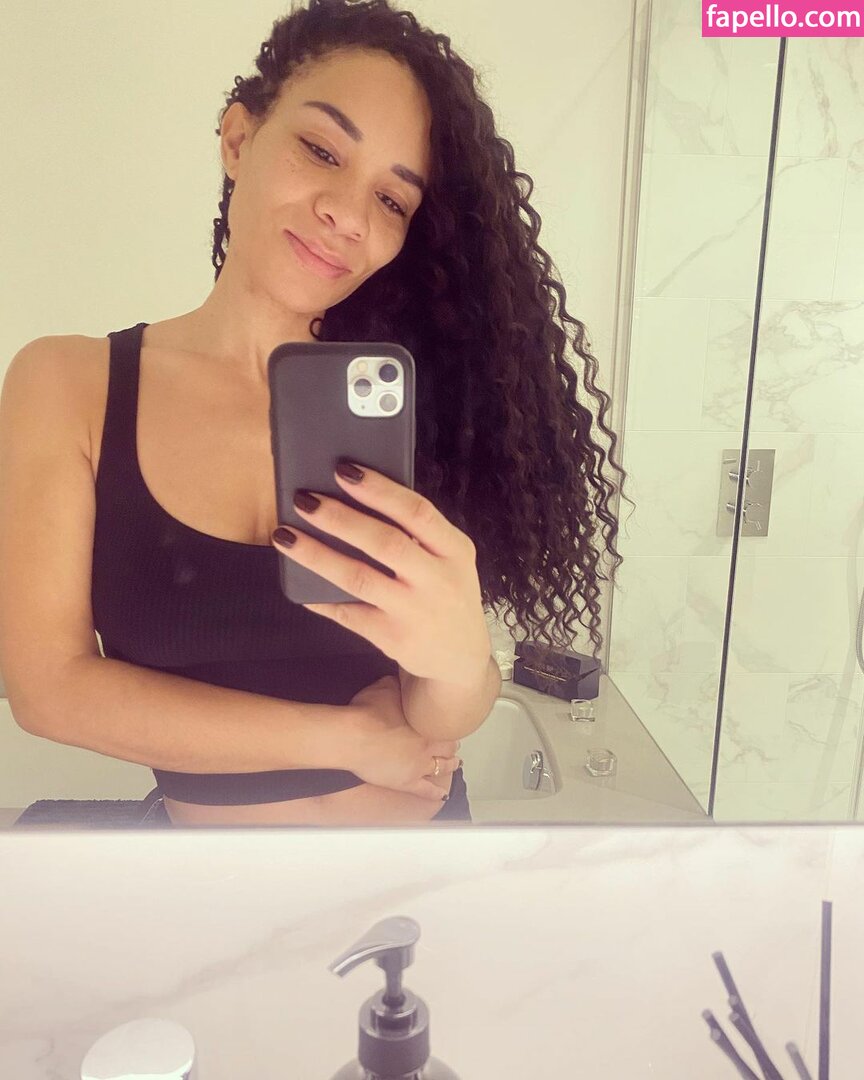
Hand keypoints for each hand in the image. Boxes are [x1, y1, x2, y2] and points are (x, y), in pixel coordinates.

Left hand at [271, 463, 491, 684]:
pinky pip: (348, 613)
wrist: (461, 658)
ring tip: (285, 536)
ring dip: (317, 555)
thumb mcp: (450, 559)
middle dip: (340, 518)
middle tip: (304, 500)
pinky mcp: (393, 638)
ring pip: (359, 578)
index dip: (379, 490)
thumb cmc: (446, 593)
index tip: (343, 471)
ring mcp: (415, 612)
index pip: (417, 512)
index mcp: (455, 550)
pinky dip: (320, 597)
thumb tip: (354, 495)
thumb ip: (418, 533)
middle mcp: (439, 580)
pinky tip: (298, 584)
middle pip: (385, 543)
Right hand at [348, 676, 460, 801]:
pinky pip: (426, 791)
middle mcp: (427, 745)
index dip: (448, 724)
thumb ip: (399, 684)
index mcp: (425, 722)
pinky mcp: (406, 783)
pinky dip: (436, 794)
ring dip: (450, 765)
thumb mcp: (385, 687)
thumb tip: (404, 677)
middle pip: (448, 747)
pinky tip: (442, 795)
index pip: (445, 725)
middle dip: (451, 746)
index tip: (449, 723)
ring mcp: (418, 766)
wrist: (354, 736)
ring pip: (441, 768)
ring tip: (455, 764)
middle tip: (454, 745)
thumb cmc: (368, 711)